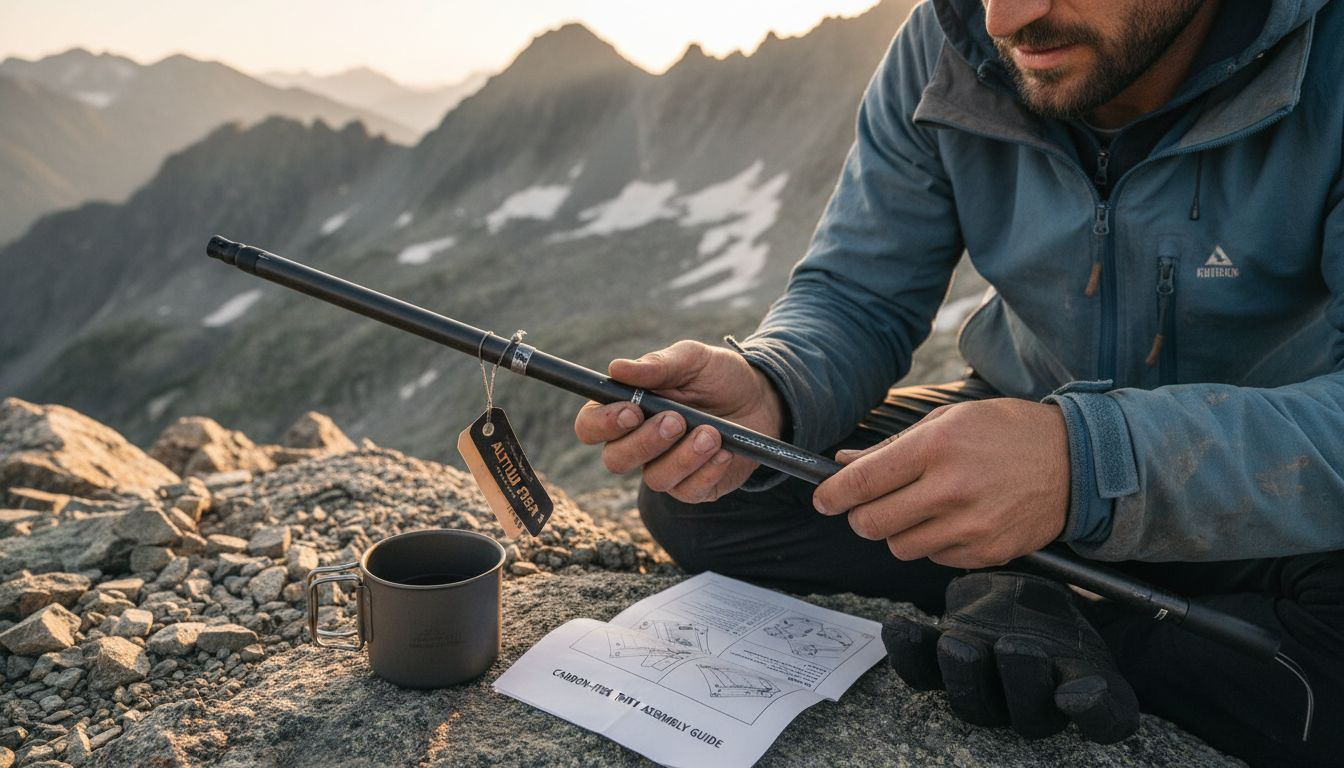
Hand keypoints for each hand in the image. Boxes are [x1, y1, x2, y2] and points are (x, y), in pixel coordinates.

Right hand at [574, 340, 784, 502]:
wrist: (763, 399)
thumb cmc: (719, 377)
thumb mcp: (693, 359)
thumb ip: (658, 364)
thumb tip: (617, 368)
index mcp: (628, 410)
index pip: (591, 426)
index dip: (603, 423)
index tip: (631, 410)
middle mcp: (640, 444)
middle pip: (616, 459)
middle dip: (645, 442)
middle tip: (676, 419)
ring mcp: (667, 469)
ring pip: (656, 479)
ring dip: (683, 456)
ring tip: (711, 432)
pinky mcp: (696, 488)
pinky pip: (690, 491)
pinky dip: (708, 469)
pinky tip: (725, 450)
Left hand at [813, 398, 1067, 568]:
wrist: (1076, 462)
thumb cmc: (1007, 433)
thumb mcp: (949, 421)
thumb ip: (892, 448)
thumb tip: (844, 464)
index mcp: (936, 447)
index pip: (864, 482)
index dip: (833, 494)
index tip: (823, 498)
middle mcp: (951, 489)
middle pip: (873, 522)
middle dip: (861, 515)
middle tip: (868, 504)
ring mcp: (970, 526)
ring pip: (900, 546)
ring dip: (898, 530)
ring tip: (921, 507)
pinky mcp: (987, 553)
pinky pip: (935, 558)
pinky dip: (933, 543)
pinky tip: (953, 520)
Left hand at [884, 572, 1138, 743]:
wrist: (1023, 604)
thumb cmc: (1061, 618)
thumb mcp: (1085, 619)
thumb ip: (1091, 634)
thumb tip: (1083, 677)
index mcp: (1085, 691)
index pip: (1102, 720)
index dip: (1092, 713)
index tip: (1076, 694)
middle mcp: (1034, 703)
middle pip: (1030, 717)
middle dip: (1022, 683)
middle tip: (1016, 647)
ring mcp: (985, 688)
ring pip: (974, 704)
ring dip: (964, 675)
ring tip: (959, 644)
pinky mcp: (943, 667)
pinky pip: (921, 673)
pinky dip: (908, 651)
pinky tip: (899, 625)